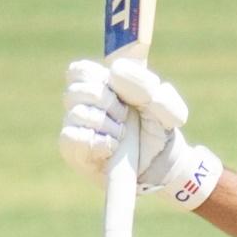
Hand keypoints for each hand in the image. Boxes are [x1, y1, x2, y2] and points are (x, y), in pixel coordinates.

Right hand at [58, 59, 221, 208]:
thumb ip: (146, 84)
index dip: (100, 80)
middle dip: (108, 103)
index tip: (121, 94)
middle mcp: (80, 104)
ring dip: (107, 125)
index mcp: (97, 84)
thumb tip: (115, 72)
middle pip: (77, 90)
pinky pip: (72, 137)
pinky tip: (111, 147)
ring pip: (78, 113)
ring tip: (121, 136)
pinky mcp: (73, 150)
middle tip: (125, 116)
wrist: (161, 164)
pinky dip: (97, 141)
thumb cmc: (159, 129)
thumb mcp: (164, 105)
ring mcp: (75, 127)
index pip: (79, 71)